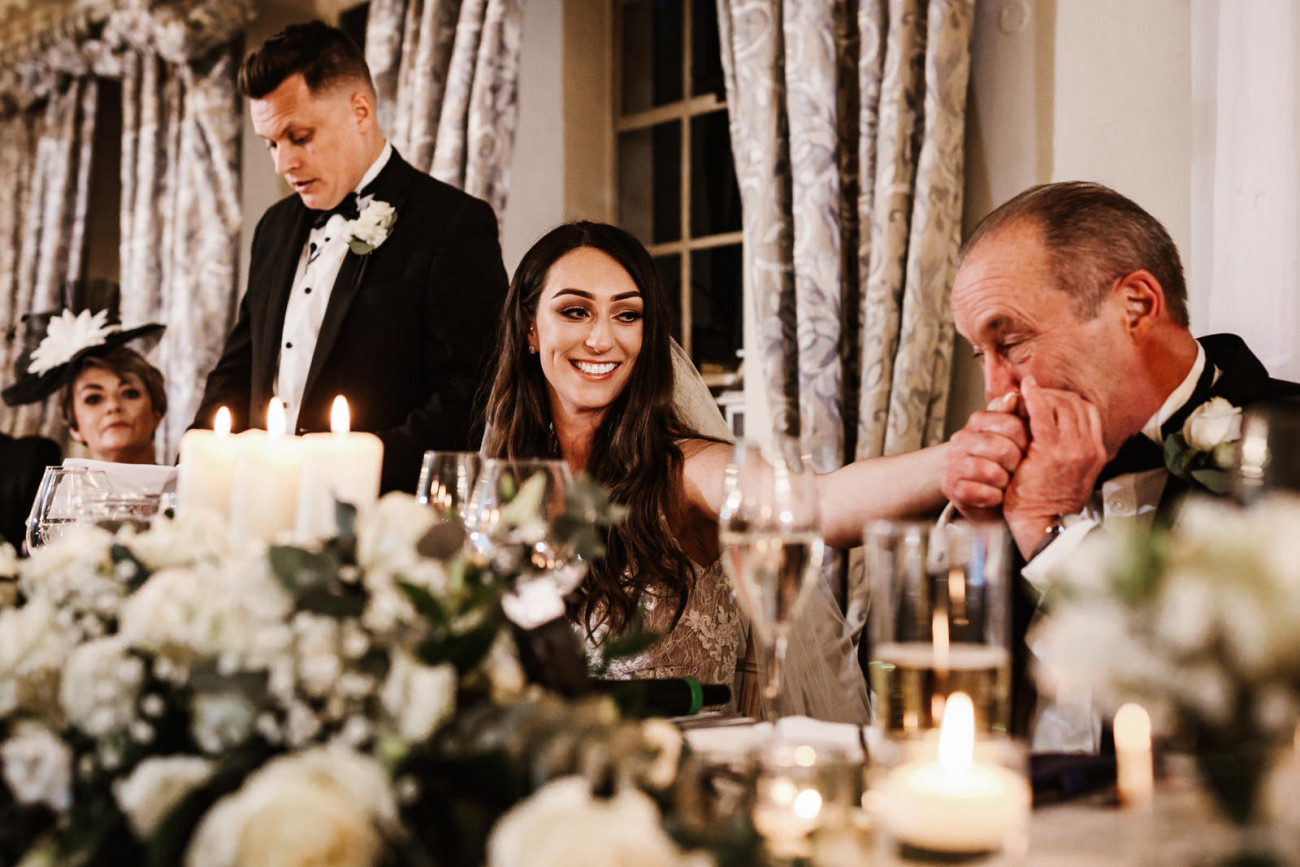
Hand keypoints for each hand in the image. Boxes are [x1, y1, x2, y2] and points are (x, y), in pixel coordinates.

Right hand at [942, 391, 1028, 521]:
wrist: (980, 490)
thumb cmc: (1002, 460)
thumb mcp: (1012, 436)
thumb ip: (1015, 416)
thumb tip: (1015, 396)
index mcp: (978, 421)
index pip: (1012, 424)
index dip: (1027, 442)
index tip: (1028, 451)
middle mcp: (961, 438)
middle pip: (1003, 449)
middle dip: (1016, 465)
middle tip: (1017, 471)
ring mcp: (952, 463)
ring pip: (990, 472)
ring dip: (1004, 482)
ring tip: (1006, 484)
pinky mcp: (950, 487)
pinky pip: (979, 492)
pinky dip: (992, 498)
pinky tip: (995, 496)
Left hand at [1002, 377, 1106, 555]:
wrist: (1046, 525)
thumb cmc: (1050, 503)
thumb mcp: (1073, 474)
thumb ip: (1071, 450)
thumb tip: (1057, 427)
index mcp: (1096, 452)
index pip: (1087, 411)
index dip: (1067, 400)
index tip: (1050, 399)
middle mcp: (1088, 448)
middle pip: (1075, 404)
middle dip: (1054, 394)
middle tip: (1034, 394)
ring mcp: (1072, 449)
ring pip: (1061, 405)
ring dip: (1042, 395)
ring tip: (1026, 395)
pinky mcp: (1050, 451)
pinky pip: (1042, 413)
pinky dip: (1033, 397)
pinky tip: (1023, 390)